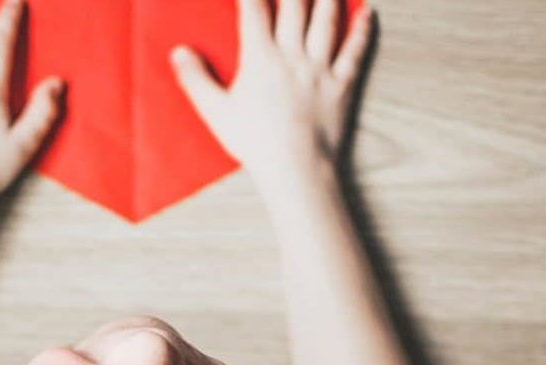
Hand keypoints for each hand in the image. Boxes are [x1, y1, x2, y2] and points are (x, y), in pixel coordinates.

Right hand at [169, 0, 374, 183]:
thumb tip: (178, 52)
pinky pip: (354, 52)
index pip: (254, 9)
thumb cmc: (254, 142)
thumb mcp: (216, 112)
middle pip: (295, 4)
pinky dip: (362, 30)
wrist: (296, 167)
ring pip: (326, 20)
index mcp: (260, 58)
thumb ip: (195, 80)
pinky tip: (367, 13)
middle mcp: (292, 55)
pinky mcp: (342, 85)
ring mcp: (320, 68)